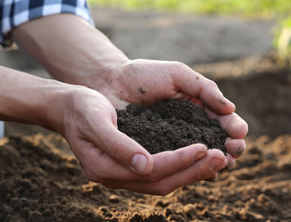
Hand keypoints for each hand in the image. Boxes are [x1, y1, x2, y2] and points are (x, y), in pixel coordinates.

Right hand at [57, 85, 234, 194]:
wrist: (68, 107)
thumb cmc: (81, 108)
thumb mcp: (95, 119)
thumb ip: (118, 145)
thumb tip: (147, 166)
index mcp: (104, 168)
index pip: (150, 171)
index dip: (178, 161)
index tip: (203, 147)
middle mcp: (115, 177)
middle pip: (161, 182)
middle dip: (193, 171)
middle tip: (222, 157)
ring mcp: (122, 174)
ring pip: (163, 181)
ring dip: (191, 171)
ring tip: (218, 158)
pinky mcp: (130, 166)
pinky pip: (160, 173)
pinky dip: (181, 168)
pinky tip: (199, 158)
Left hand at [95, 59, 247, 172]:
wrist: (111, 84)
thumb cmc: (144, 75)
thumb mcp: (177, 74)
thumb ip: (203, 88)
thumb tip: (230, 108)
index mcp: (199, 108)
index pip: (223, 121)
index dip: (234, 128)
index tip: (238, 132)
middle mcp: (189, 128)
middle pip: (217, 144)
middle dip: (230, 149)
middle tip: (233, 151)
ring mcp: (173, 144)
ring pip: (199, 159)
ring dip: (214, 163)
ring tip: (221, 164)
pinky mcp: (156, 154)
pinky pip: (175, 166)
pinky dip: (188, 171)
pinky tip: (195, 172)